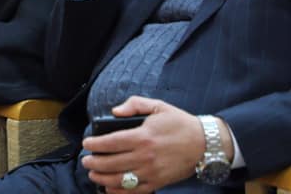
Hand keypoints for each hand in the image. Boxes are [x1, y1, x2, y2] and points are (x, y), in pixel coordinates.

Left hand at [81, 96, 229, 193]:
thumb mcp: (158, 106)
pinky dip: (119, 192)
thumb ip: (134, 104)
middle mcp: (145, 156)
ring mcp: (151, 172)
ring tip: (92, 173)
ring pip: (120, 179)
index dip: (95, 144)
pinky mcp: (158, 182)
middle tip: (85, 160)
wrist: (205, 143)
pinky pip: (135, 191)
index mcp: (143, 136)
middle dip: (94, 162)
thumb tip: (114, 111)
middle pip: (111, 163)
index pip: (111, 142)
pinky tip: (109, 188)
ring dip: (102, 178)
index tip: (87, 144)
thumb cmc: (180, 123)